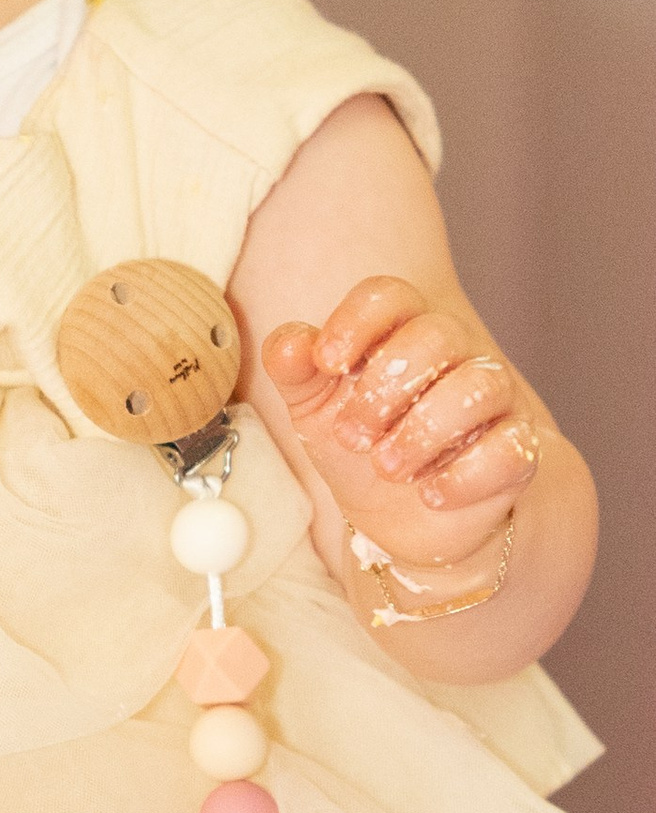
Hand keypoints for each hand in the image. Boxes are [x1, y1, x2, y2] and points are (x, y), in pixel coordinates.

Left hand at [262, 276, 542, 569]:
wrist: (401, 517)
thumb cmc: (360, 442)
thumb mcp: (313, 407)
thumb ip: (295, 369)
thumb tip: (293, 343)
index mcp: (400, 330)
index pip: (390, 295)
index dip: (356, 321)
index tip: (328, 363)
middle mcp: (456, 353)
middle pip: (437, 335)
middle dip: (385, 388)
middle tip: (353, 436)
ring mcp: (494, 398)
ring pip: (478, 387)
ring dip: (422, 433)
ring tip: (387, 468)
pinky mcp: (519, 448)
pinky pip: (511, 447)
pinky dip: (464, 476)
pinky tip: (430, 494)